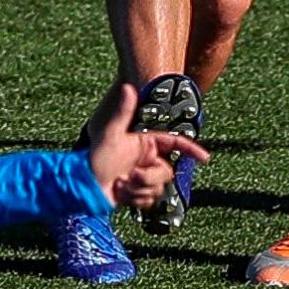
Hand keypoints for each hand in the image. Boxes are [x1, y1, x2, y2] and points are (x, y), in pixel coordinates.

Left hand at [85, 83, 210, 209]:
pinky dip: (135, 200)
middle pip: (166, 172)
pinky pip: (149, 200)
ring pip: (158, 188)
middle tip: (129, 177)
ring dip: (139, 190)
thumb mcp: (110, 134)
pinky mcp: (139, 194)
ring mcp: (143, 178)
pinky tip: (122, 196)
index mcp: (145, 144)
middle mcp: (147, 160)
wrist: (83, 187)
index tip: (204, 158)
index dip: (191, 150)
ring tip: (121, 186)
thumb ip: (123, 112)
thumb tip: (129, 87)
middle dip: (148, 177)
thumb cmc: (94, 160)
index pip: (175, 144)